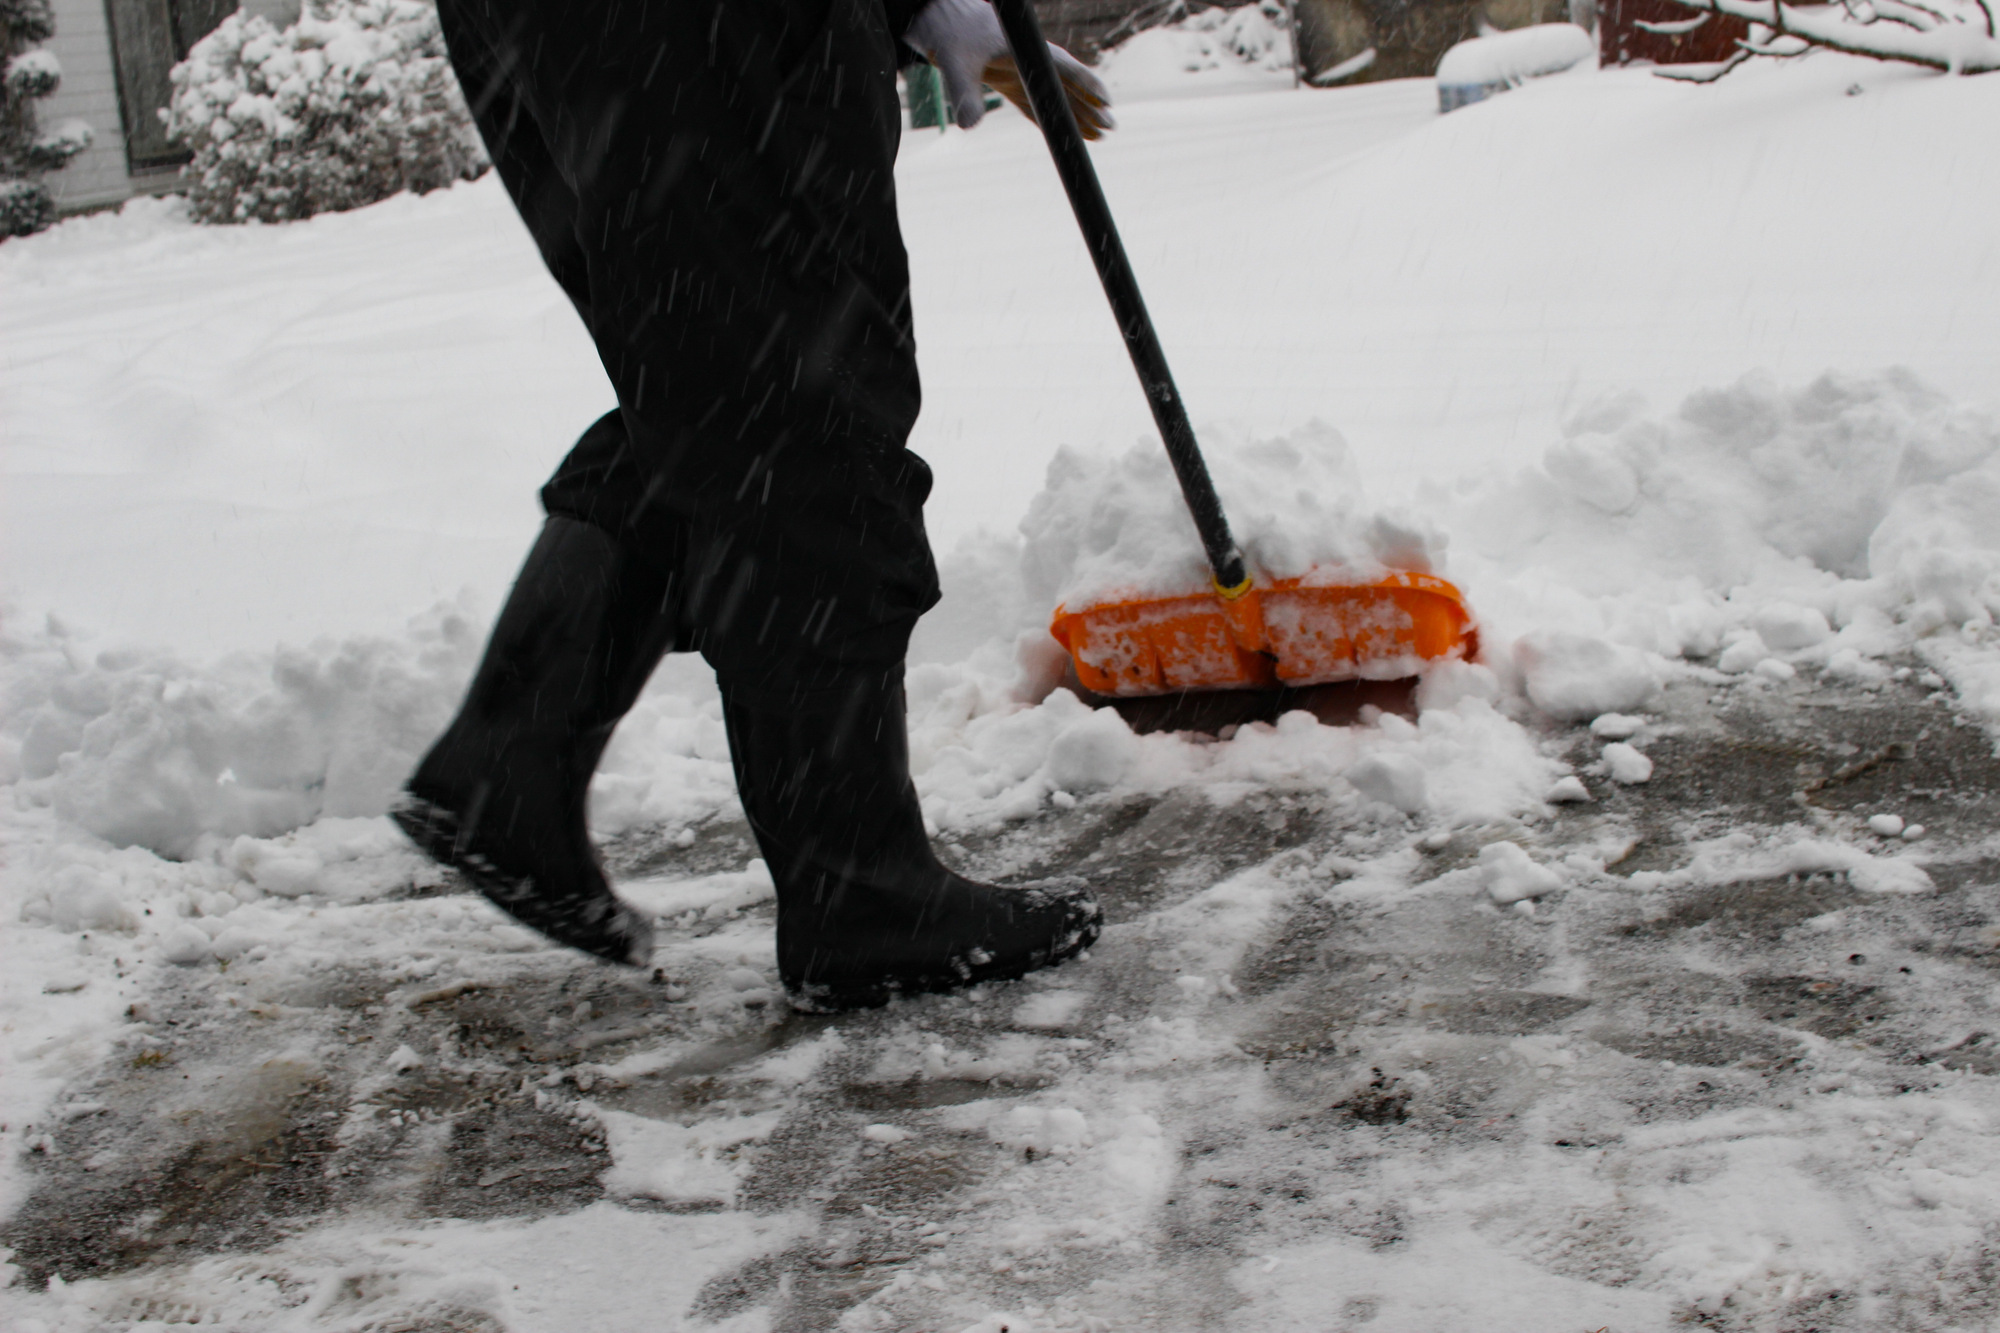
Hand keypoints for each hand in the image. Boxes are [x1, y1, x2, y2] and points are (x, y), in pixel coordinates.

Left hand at [905, 0, 1113, 138]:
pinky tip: (1071, 134)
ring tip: (1100, 136)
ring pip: (1057, 97)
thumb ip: (963, 94)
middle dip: (1091, 106)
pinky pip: (1039, 106)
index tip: (1105, 101)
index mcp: (1026, 51)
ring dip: (1078, 115)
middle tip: (1111, 127)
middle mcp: (1030, 62)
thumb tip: (968, 126)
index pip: (1063, 68)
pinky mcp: (1013, 85)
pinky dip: (1054, 120)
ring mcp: (1024, 74)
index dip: (1086, 85)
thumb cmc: (951, 36)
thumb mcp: (954, 64)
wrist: (942, 24)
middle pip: (1068, 85)